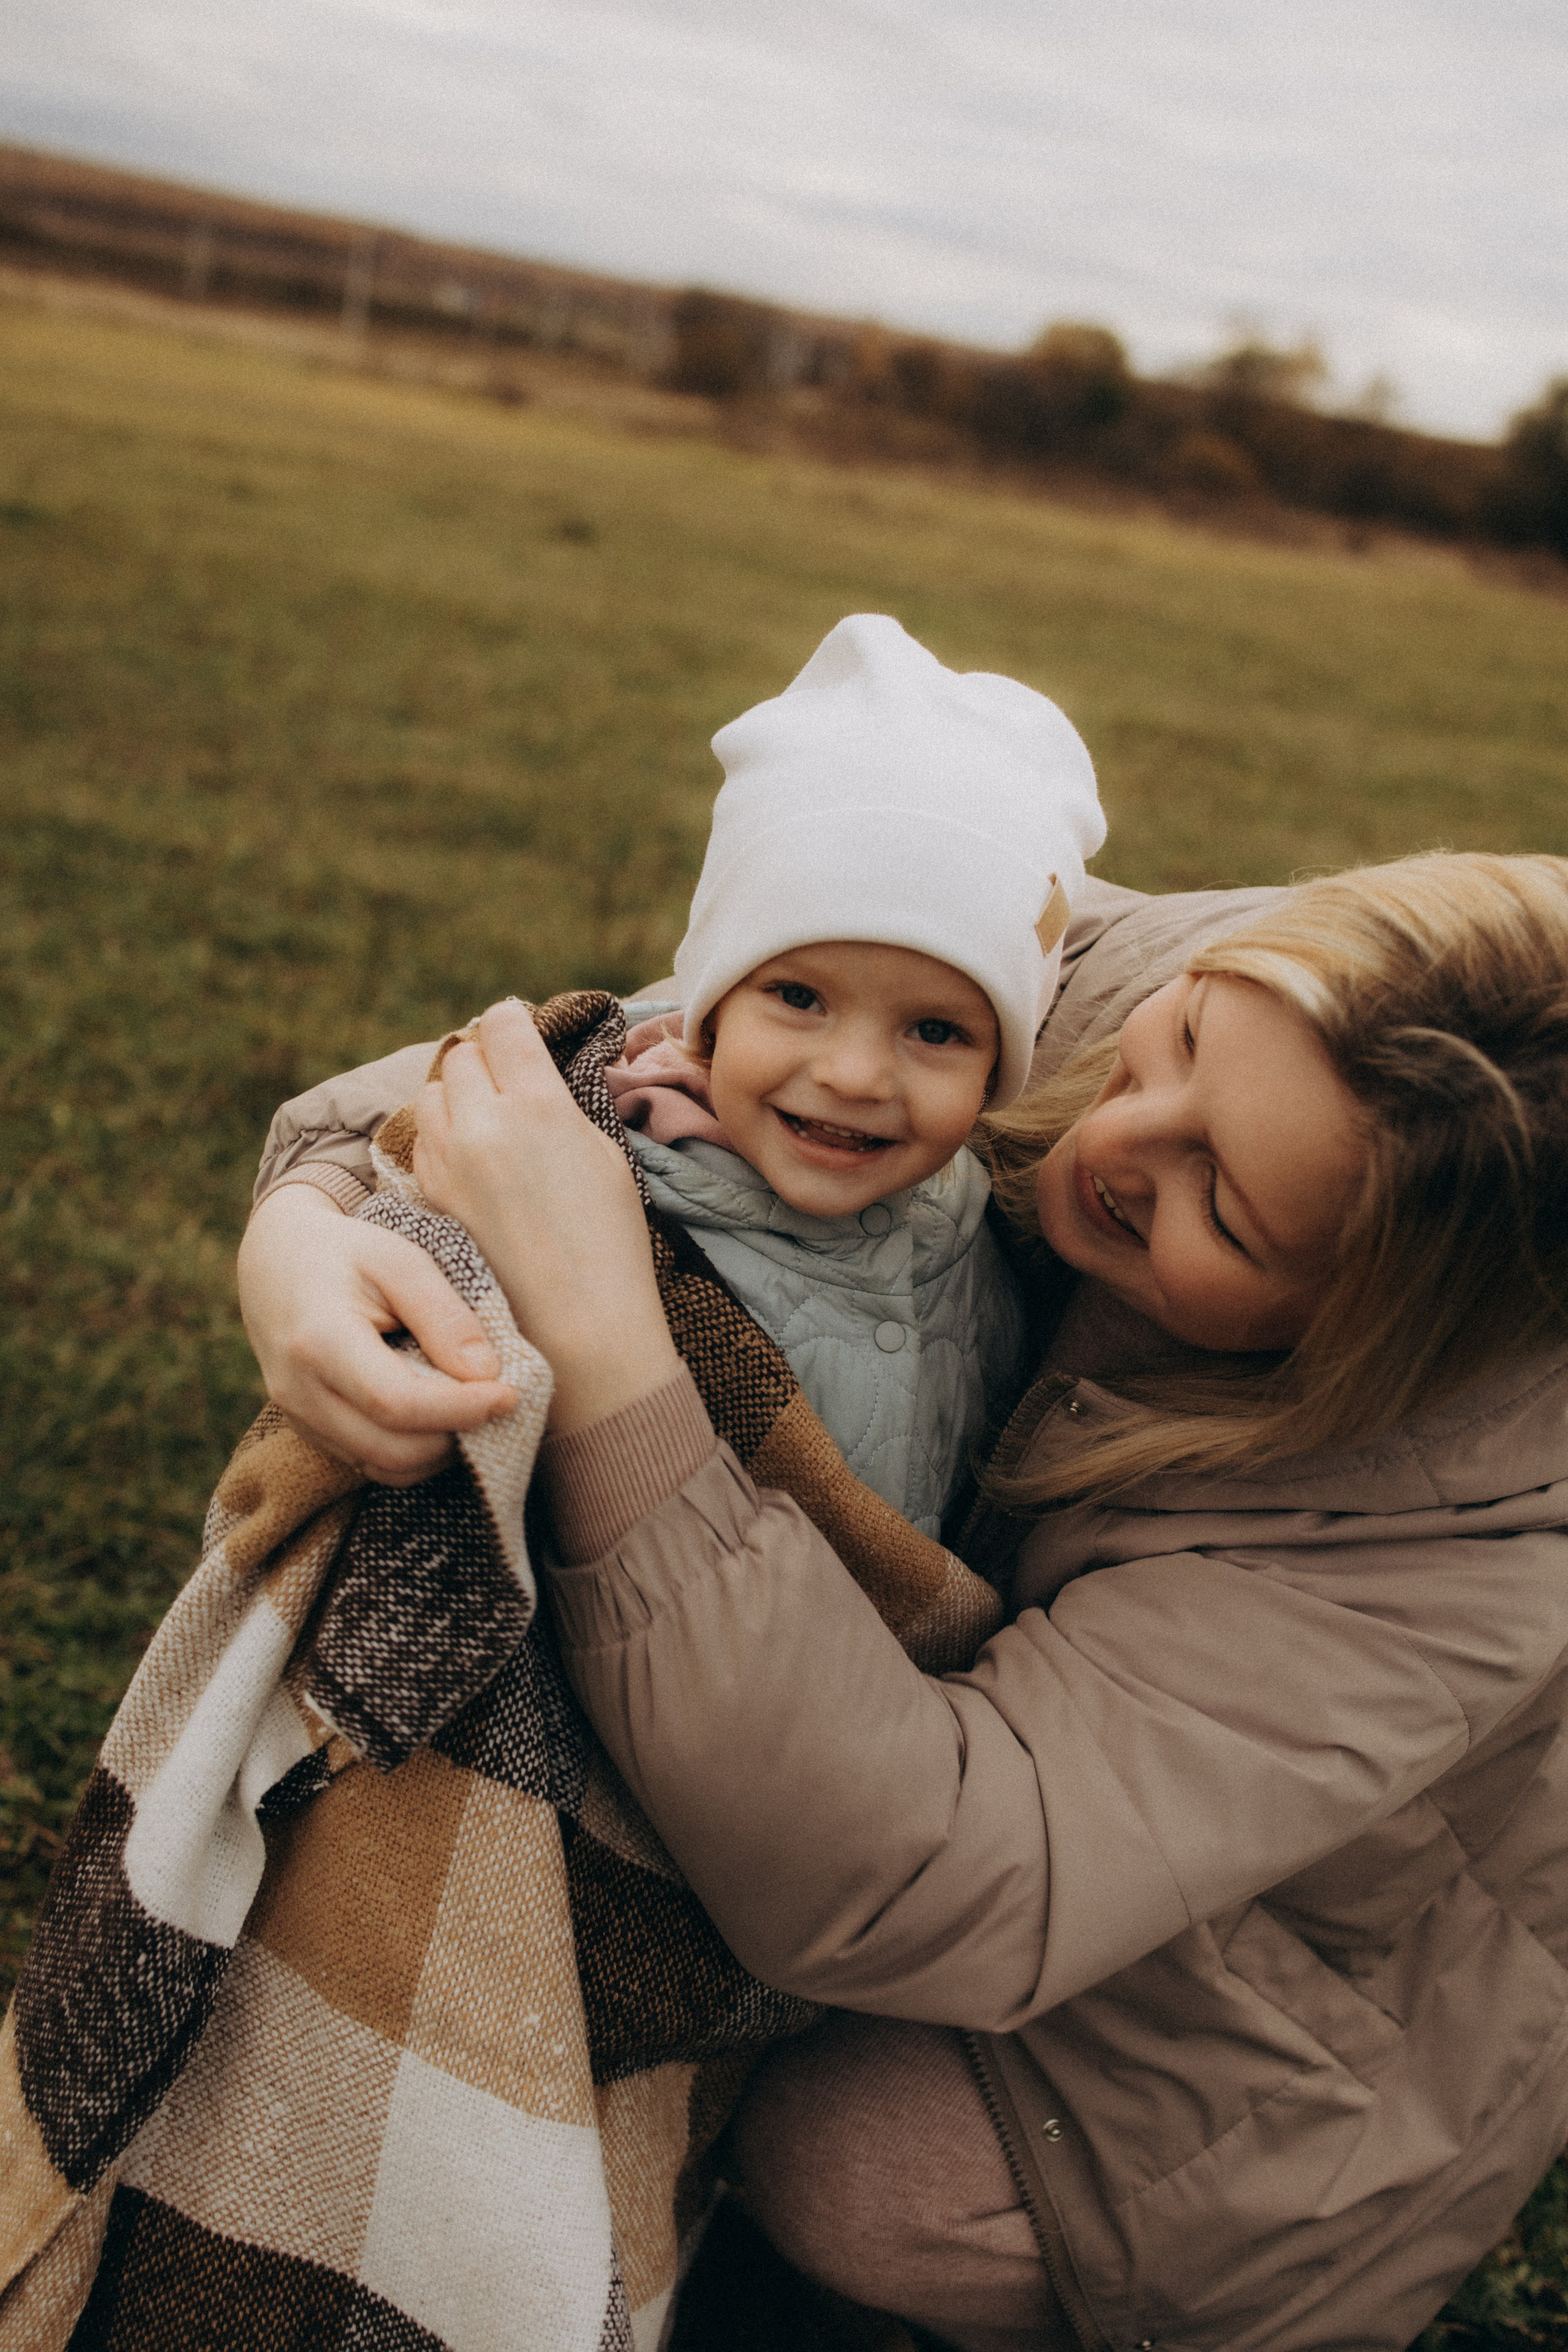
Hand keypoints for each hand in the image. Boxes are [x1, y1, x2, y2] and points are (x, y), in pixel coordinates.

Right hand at [238, 1183, 517, 1481]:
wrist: (275, 1260)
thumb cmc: (345, 1253)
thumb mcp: (400, 1261)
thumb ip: (444, 1316)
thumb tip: (487, 1374)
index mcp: (318, 1341)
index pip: (398, 1403)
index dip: (461, 1409)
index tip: (509, 1394)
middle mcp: (300, 1391)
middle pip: (393, 1450)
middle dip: (456, 1436)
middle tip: (497, 1401)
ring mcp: (299, 1417)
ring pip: (383, 1467)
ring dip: (438, 1451)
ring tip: (472, 1408)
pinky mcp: (310, 1430)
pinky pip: (369, 1462)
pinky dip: (414, 1452)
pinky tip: (439, 1417)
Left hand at [414, 1001, 680, 1429]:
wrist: (575, 1328)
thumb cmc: (608, 1243)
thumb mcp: (603, 1155)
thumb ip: (560, 1104)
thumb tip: (537, 1076)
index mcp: (536, 1106)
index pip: (504, 1024)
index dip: (513, 1021)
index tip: (520, 1032)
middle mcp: (481, 1126)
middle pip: (462, 1054)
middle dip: (485, 1060)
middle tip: (508, 1081)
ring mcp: (446, 1163)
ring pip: (433, 1096)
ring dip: (457, 1097)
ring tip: (487, 1123)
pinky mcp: (427, 1197)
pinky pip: (423, 1142)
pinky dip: (442, 1139)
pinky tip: (472, 1163)